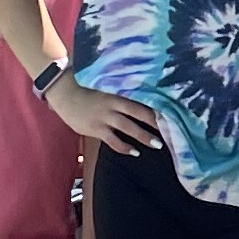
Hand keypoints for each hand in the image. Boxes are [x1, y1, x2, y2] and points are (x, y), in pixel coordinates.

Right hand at [46, 75, 166, 155]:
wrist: (65, 94)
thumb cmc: (88, 89)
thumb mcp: (106, 86)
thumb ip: (121, 92)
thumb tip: (142, 96)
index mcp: (118, 92)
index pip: (141, 98)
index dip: (156, 105)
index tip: (172, 110)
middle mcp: (113, 104)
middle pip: (139, 112)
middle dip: (155, 122)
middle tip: (172, 129)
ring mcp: (105, 117)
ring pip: (128, 128)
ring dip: (144, 136)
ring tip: (158, 144)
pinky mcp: (96, 129)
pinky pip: (113, 141)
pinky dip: (125, 147)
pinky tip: (135, 152)